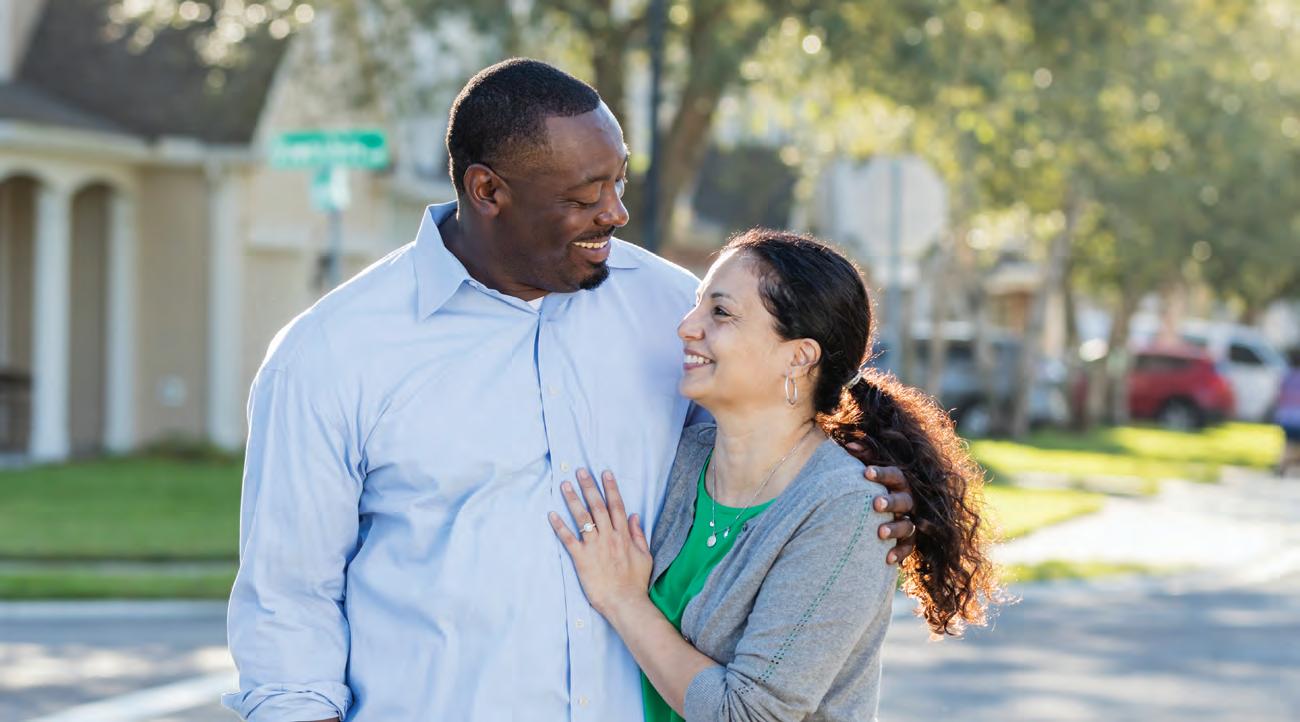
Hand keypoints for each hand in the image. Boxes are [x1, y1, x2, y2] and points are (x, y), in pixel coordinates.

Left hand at [549, 468, 653, 616]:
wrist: (625, 602)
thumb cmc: (636, 582)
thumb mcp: (645, 556)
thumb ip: (638, 535)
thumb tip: (634, 516)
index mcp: (624, 535)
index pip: (617, 506)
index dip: (610, 488)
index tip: (605, 473)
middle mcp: (609, 536)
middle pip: (598, 506)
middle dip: (589, 487)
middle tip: (580, 471)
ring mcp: (594, 547)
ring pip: (583, 518)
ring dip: (573, 500)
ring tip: (565, 485)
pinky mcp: (581, 558)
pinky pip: (568, 539)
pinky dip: (560, 526)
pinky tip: (552, 514)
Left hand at [844, 444, 915, 565]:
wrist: (878, 512)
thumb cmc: (871, 486)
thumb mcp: (868, 470)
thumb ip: (861, 456)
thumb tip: (847, 445)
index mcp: (899, 481)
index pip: (895, 475)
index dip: (882, 474)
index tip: (865, 472)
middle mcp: (908, 500)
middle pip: (904, 500)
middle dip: (890, 501)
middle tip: (875, 503)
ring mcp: (910, 521)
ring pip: (908, 525)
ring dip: (895, 528)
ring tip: (879, 532)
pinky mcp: (909, 540)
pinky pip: (908, 548)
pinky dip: (899, 552)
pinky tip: (887, 558)